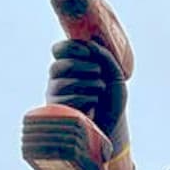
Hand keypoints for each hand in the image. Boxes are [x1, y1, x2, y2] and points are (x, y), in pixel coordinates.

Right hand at [47, 39, 132, 169]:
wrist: (113, 125)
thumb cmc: (111, 99)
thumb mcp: (115, 74)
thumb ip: (104, 56)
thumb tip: (90, 43)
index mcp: (71, 65)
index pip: (59, 49)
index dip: (71, 47)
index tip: (87, 52)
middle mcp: (58, 78)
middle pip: (58, 65)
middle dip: (82, 66)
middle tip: (98, 73)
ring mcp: (55, 94)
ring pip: (61, 82)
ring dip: (87, 84)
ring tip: (98, 91)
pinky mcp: (56, 111)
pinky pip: (64, 99)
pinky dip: (84, 99)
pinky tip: (92, 105)